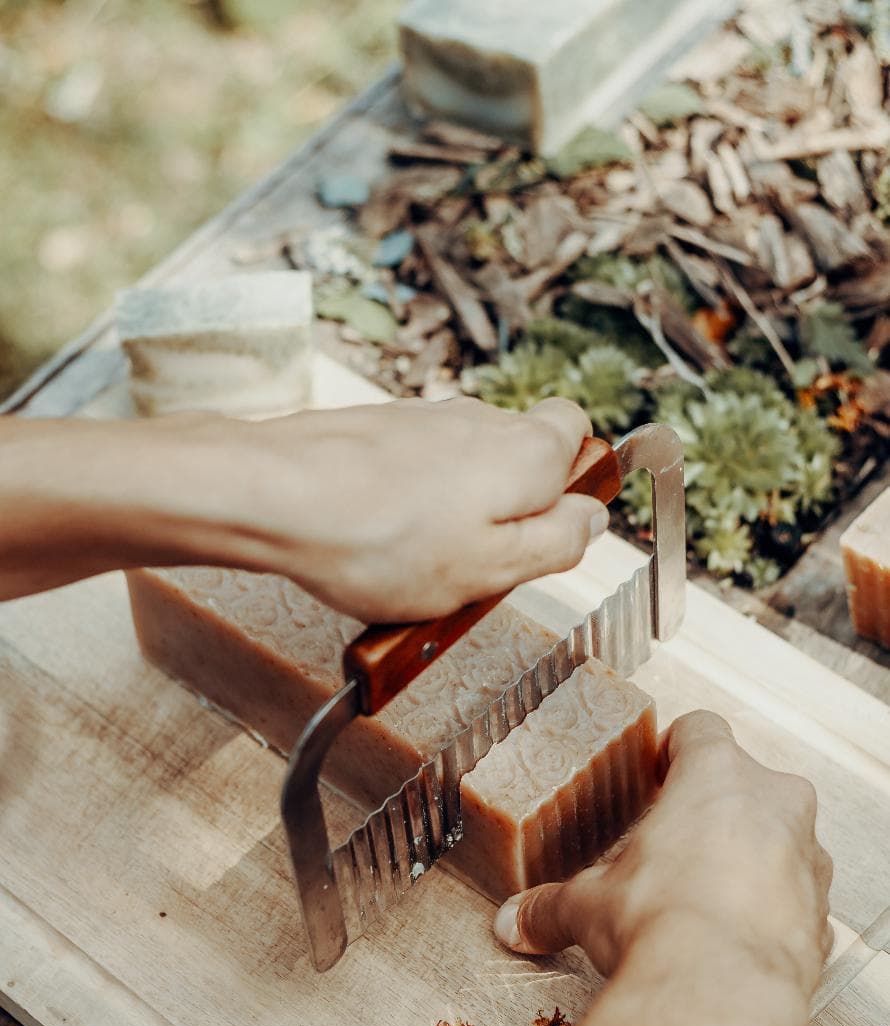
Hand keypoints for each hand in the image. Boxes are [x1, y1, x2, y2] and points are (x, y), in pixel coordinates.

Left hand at [199, 396, 606, 621]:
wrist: (274, 497)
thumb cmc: (382, 541)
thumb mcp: (493, 570)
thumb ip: (557, 544)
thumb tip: (593, 519)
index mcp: (528, 451)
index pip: (580, 434)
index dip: (572, 485)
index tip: (546, 532)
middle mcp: (481, 421)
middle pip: (520, 453)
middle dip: (511, 506)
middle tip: (478, 564)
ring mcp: (424, 420)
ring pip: (463, 465)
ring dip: (454, 511)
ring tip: (414, 566)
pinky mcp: (376, 430)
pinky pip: (412, 471)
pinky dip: (405, 505)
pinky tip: (375, 546)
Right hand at [494, 710, 832, 1006]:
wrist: (721, 993)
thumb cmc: (661, 924)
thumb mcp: (586, 905)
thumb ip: (550, 906)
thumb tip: (516, 920)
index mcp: (715, 775)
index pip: (700, 729)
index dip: (675, 749)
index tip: (659, 772)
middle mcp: (774, 803)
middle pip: (747, 782)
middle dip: (714, 808)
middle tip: (676, 841)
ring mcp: (807, 857)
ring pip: (782, 838)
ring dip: (751, 857)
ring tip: (705, 896)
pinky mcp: (822, 914)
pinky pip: (797, 899)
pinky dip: (771, 911)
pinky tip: (734, 938)